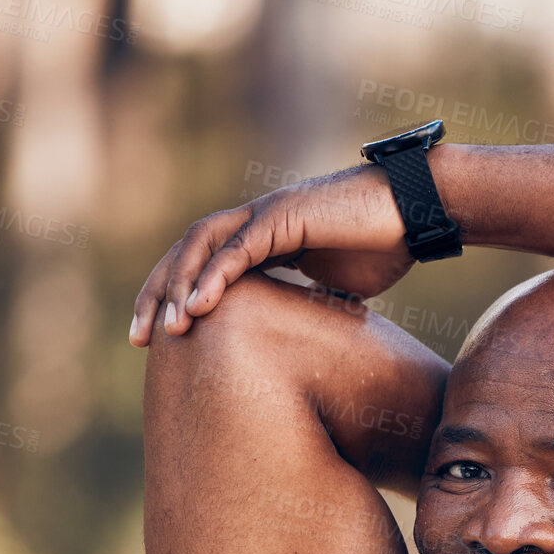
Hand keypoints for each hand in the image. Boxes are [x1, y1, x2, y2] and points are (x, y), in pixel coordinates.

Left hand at [129, 164, 409, 346]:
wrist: (416, 212)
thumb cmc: (385, 246)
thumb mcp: (340, 288)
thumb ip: (313, 305)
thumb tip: (309, 341)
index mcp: (263, 240)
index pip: (202, 267)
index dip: (177, 300)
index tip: (161, 341)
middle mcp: (254, 222)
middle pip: (186, 254)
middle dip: (157, 295)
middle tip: (138, 340)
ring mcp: (265, 215)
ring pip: (200, 247)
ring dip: (177, 288)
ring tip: (165, 329)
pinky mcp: (283, 216)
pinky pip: (238, 249)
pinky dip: (213, 278)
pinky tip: (197, 307)